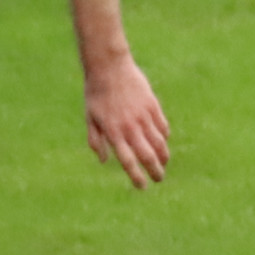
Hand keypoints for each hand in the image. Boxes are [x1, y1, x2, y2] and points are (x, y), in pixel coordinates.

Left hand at [85, 56, 172, 187]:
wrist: (109, 68)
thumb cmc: (96, 94)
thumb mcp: (90, 117)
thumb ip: (95, 140)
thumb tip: (104, 160)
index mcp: (113, 133)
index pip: (128, 161)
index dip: (136, 176)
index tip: (142, 186)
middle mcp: (130, 128)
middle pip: (148, 156)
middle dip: (155, 171)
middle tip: (159, 179)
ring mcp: (143, 117)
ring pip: (159, 143)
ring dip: (163, 156)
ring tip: (163, 163)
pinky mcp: (152, 106)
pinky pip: (162, 127)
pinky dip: (164, 137)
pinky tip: (163, 142)